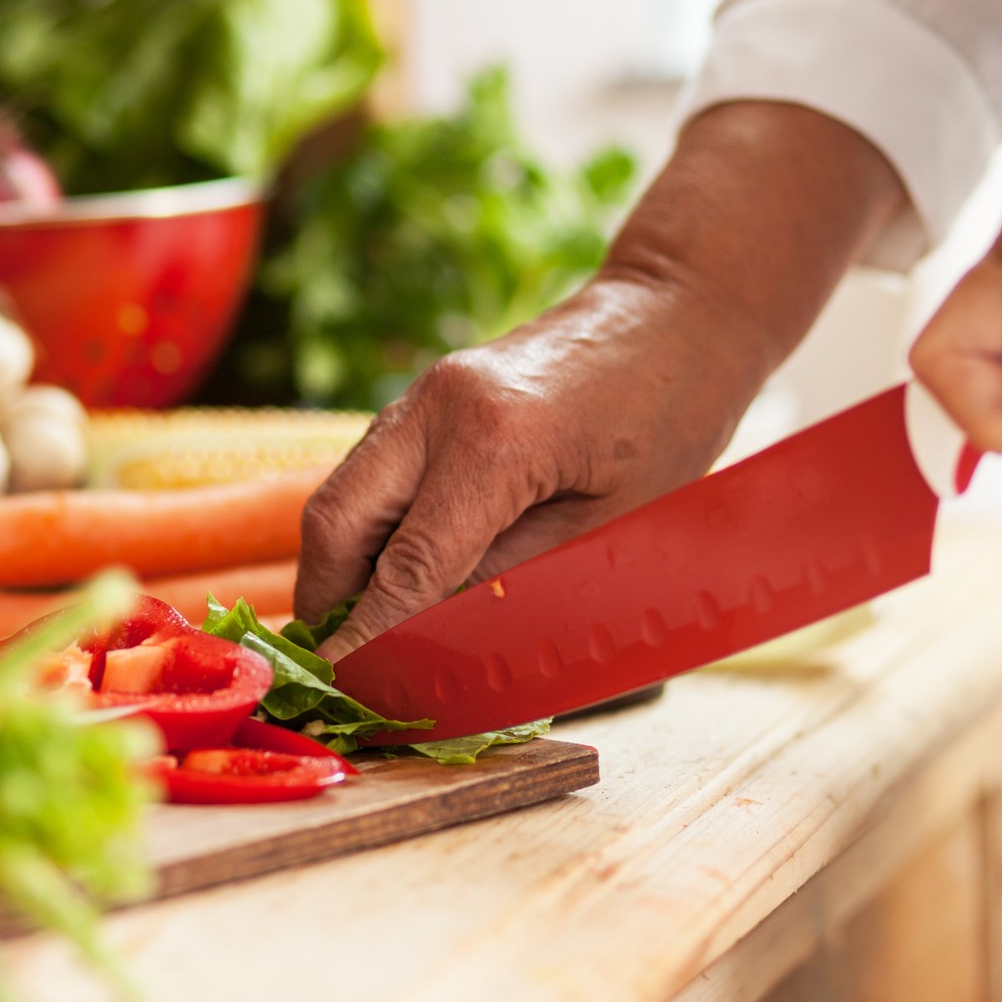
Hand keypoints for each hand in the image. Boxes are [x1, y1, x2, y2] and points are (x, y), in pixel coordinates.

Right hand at [299, 103, 906, 660]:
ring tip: (362, 630)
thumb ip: (514, 577)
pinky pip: (371, 472)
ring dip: (339, 566)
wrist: (676, 311)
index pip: (405, 566)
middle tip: (342, 665)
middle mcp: (438, 409)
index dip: (370, 637)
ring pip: (340, 493)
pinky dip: (366, 530)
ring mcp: (423, 393)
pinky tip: (391, 574)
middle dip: (325, 601)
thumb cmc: (671, 418)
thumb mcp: (609, 524)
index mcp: (495, 442)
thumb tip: (435, 636)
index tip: (351, 690)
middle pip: (335, 521)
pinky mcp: (426, 394)